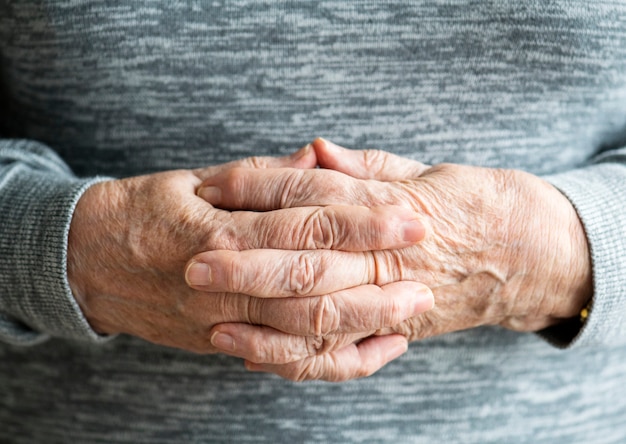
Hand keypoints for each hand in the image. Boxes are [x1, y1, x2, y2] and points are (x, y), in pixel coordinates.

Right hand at [68, 146, 432, 370]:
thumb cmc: (147, 212)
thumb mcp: (196, 180)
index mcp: (219, 230)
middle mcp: (224, 280)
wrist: (89, 264)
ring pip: (305, 326)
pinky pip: (288, 360)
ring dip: (365, 317)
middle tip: (425, 261)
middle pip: (313, 278)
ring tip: (412, 307)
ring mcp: (223, 319)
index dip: (361, 217)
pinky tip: (377, 349)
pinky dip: (336, 360)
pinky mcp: (225, 343)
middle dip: (375, 270)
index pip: (305, 221)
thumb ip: (261, 175)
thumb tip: (319, 158)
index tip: (408, 212)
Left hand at [198, 138, 591, 380]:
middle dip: (247, 263)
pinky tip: (247, 354)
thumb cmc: (464, 204)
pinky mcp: (389, 333)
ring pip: (317, 317)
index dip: (258, 189)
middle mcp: (387, 259)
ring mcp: (389, 302)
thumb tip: (314, 147)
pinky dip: (292, 360)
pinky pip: (337, 357)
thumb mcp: (417, 172)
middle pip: (306, 262)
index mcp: (390, 208)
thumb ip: (362, 166)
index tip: (211, 188)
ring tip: (210, 317)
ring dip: (260, 319)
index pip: (311, 196)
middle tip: (193, 261)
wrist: (520, 253)